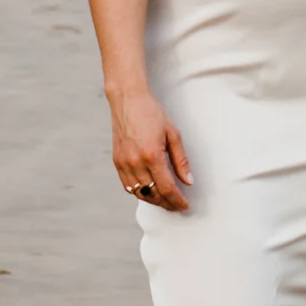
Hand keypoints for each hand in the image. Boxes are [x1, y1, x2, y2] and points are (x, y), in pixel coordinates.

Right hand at [107, 87, 192, 211]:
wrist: (128, 100)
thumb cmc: (151, 113)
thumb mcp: (173, 134)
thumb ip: (181, 161)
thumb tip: (188, 181)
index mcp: (152, 155)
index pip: (167, 188)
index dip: (177, 201)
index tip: (184, 205)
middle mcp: (136, 162)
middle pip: (153, 194)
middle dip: (167, 203)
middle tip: (177, 205)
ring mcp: (124, 163)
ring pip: (139, 193)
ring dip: (153, 200)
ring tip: (165, 200)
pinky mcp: (116, 162)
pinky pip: (128, 186)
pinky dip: (139, 192)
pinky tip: (148, 190)